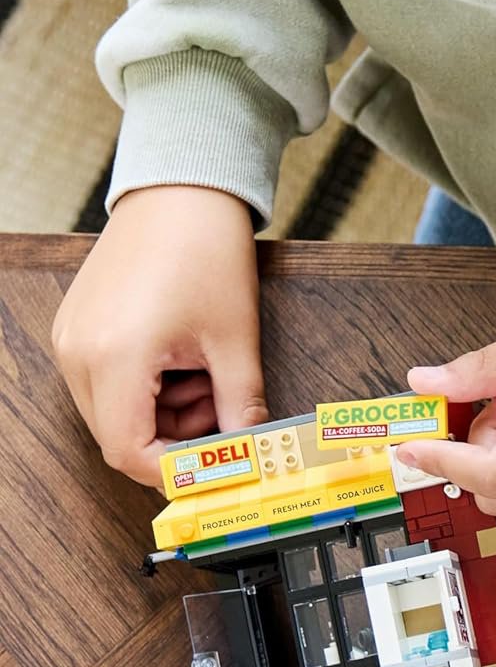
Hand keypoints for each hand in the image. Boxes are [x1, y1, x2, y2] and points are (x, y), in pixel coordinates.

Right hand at [51, 186, 267, 486]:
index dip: (174, 472)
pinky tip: (183, 362)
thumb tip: (252, 457)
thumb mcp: (236, 344)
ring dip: (166, 416)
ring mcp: (71, 339)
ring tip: (207, 376)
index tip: (215, 469)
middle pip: (119, 438)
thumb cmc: (207, 254)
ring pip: (116, 414)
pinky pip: (108, 385)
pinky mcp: (77, 329)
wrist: (180, 194)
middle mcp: (78, 352)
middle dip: (176, 441)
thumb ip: (242, 410)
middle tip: (223, 413)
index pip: (129, 451)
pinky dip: (150, 390)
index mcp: (115, 357)